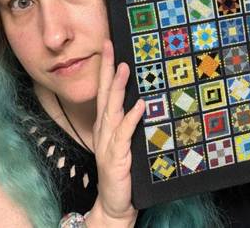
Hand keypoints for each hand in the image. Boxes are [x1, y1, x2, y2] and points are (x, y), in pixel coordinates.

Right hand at [89, 40, 144, 226]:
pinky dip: (131, 118)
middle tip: (110, 46)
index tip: (109, 46)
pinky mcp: (117, 155)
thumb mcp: (124, 141)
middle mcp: (105, 128)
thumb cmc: (122, 170)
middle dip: (107, 68)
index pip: (105, 90)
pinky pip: (124, 133)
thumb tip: (144, 98)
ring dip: (118, 87)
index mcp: (107, 123)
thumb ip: (129, 121)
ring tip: (124, 67)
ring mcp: (109, 141)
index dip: (106, 68)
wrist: (115, 202)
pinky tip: (139, 105)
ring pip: (113, 108)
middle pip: (105, 93)